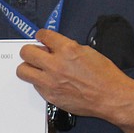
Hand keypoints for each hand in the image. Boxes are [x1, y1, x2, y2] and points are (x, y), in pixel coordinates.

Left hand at [17, 28, 133, 119]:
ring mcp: (50, 82)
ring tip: (36, 68)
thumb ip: (67, 47)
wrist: (111, 97)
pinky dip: (39, 82)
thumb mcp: (87, 51)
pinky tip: (49, 81)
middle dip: (30, 50)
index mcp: (67, 50)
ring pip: (22, 71)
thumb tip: (53, 46)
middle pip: (26, 52)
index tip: (41, 38)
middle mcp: (56, 65)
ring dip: (28, 67)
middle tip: (35, 53)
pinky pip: (34, 86)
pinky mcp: (50, 95)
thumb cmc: (105, 76)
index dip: (41, 35)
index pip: (43, 35)